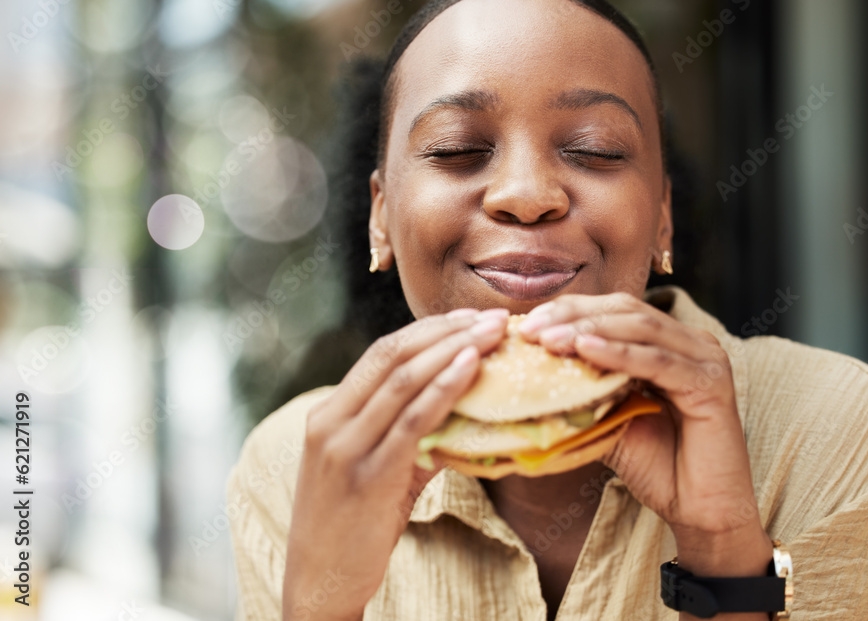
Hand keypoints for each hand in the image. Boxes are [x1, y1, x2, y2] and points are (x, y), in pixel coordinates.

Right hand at [282, 308, 508, 620]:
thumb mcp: (373, 470)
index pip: (381, 354)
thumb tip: (463, 411)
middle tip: (492, 317)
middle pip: (392, 356)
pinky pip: (412, 422)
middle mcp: (331, 423)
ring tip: (493, 334)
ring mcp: (345, 448)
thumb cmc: (350, 527)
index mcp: (328, 414)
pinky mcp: (367, 477)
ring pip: (403, 381)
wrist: (319, 582)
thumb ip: (409, 438)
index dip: (428, 330)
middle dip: (447, 330)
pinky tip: (471, 369)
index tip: (469, 318)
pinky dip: (444, 390)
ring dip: (454, 351)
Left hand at [518, 293, 771, 579]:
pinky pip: (657, 362)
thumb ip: (584, 392)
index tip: (526, 324)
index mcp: (668, 343)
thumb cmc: (658, 467)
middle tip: (530, 329)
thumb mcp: (610, 420)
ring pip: (639, 329)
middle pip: (624, 310)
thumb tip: (530, 376)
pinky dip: (619, 354)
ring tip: (549, 340)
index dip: (569, 311)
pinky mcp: (711, 383)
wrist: (700, 511)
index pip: (613, 310)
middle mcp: (691, 342)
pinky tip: (585, 350)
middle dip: (573, 316)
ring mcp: (705, 358)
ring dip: (589, 330)